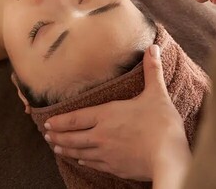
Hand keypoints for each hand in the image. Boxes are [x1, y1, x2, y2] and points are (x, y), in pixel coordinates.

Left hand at [43, 45, 190, 181]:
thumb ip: (152, 70)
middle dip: (58, 136)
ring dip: (66, 149)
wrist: (168, 158)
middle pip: (72, 137)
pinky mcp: (115, 168)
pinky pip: (93, 164)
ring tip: (57, 148)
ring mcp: (106, 154)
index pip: (75, 118)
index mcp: (107, 115)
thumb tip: (153, 47)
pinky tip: (81, 160)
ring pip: (79, 152)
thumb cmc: (162, 125)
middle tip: (47, 135)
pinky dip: (84, 161)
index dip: (60, 120)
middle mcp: (101, 135)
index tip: (48, 122)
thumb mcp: (157, 93)